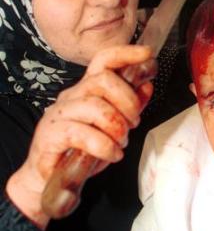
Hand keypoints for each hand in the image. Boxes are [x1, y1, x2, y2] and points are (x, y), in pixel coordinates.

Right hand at [6, 45, 153, 229]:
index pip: (103, 60)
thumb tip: (147, 86)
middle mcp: (73, 95)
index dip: (125, 54)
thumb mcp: (113, 127)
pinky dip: (104, 146)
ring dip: (117, 126)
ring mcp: (60, 113)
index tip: (147, 54)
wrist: (49, 177)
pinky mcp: (51, 134)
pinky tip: (112, 154)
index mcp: (87, 90)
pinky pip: (83, 134)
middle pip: (102, 80)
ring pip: (95, 106)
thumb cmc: (81, 149)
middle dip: (128, 100)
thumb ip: (129, 107)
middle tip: (133, 122)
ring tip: (121, 142)